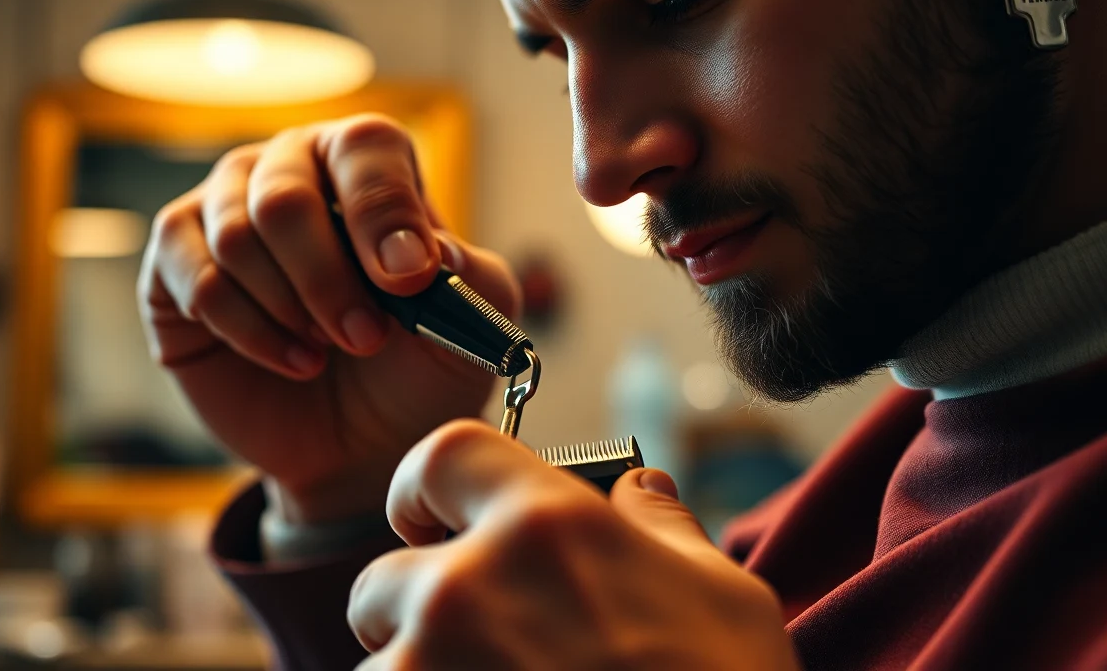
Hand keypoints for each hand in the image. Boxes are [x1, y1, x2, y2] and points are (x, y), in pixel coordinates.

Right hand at [138, 116, 519, 521]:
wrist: (359, 441)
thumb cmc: (416, 367)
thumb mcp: (469, 329)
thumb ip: (471, 277)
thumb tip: (430, 248)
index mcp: (365, 161)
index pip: (364, 147)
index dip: (382, 212)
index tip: (406, 281)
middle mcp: (288, 167)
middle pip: (284, 199)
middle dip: (328, 282)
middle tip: (366, 338)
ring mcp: (222, 208)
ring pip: (236, 240)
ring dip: (292, 311)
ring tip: (329, 351)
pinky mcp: (174, 264)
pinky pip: (197, 284)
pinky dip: (252, 333)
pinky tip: (294, 361)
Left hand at [348, 420, 801, 669]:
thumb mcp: (726, 601)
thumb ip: (664, 531)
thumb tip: (640, 491)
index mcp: (544, 527)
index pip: (441, 456)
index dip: (426, 486)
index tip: (431, 518)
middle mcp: (466, 589)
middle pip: (381, 580)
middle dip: (414, 615)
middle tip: (482, 650)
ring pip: (379, 669)